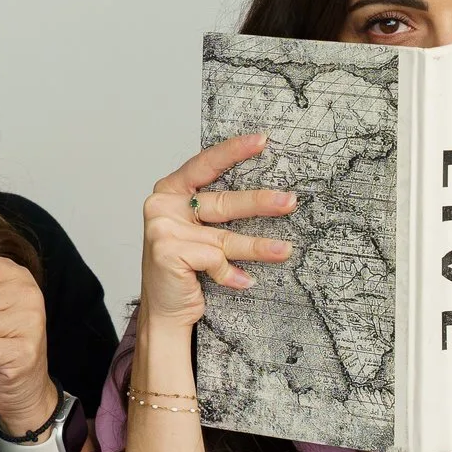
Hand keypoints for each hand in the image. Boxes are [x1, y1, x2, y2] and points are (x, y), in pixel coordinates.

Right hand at [138, 134, 296, 330]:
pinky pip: (214, 259)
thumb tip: (265, 195)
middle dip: (259, 203)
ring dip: (259, 246)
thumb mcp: (196, 231)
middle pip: (220, 201)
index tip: (261, 141)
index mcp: (169, 190)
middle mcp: (162, 206)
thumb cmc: (185, 267)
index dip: (233, 151)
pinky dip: (231, 273)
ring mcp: (163, 229)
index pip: (205, 164)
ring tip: (284, 250)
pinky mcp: (168, 252)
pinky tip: (242, 280)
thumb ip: (214, 211)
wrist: (164, 310)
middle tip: (289, 202)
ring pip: (223, 236)